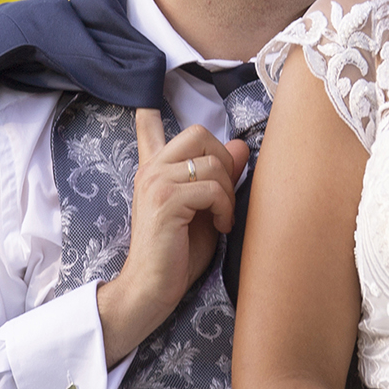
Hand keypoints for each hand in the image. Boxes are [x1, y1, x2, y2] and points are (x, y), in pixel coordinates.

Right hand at [96, 108, 250, 364]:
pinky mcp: (166, 201)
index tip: (148, 99)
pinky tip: (220, 227)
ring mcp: (156, 183)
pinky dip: (225, 208)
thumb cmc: (177, 255)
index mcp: (154, 171)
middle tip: (223, 196)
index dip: (150, 114)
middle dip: (224, 161)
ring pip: (212, 163)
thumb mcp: (203, 210)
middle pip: (199, 133)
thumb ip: (217, 178)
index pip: (148, 130)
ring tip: (222, 219)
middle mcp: (151, 170)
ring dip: (228, 193)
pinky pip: (212, 188)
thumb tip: (241, 145)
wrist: (152, 288)